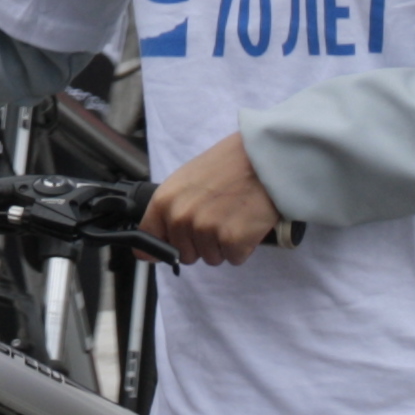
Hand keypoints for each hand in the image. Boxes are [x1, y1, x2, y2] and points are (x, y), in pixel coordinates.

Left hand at [141, 132, 283, 267]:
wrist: (265, 156)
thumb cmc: (230, 163)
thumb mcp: (188, 178)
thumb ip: (172, 207)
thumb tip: (156, 239)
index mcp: (165, 200)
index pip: (149, 240)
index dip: (162, 247)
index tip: (170, 248)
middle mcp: (181, 217)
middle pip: (185, 254)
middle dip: (201, 243)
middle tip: (219, 217)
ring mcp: (206, 230)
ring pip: (211, 257)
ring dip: (224, 244)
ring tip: (235, 216)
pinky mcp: (232, 241)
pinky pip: (234, 258)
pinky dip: (244, 246)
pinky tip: (247, 222)